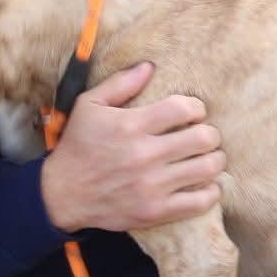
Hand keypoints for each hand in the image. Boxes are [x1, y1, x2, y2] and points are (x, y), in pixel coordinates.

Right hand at [40, 62, 224, 232]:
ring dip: (215, 160)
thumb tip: (150, 66)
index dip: (196, 108)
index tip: (194, 113)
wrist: (61, 195)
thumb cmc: (78, 146)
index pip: (183, 109)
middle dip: (210, 134)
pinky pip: (199, 202)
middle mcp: (144, 155)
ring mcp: (151, 186)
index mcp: (130, 126)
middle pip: (203, 138)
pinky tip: (208, 184)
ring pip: (207, 168)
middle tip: (205, 136)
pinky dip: (211, 191)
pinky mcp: (155, 211)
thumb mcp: (89, 106)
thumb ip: (120, 83)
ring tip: (210, 157)